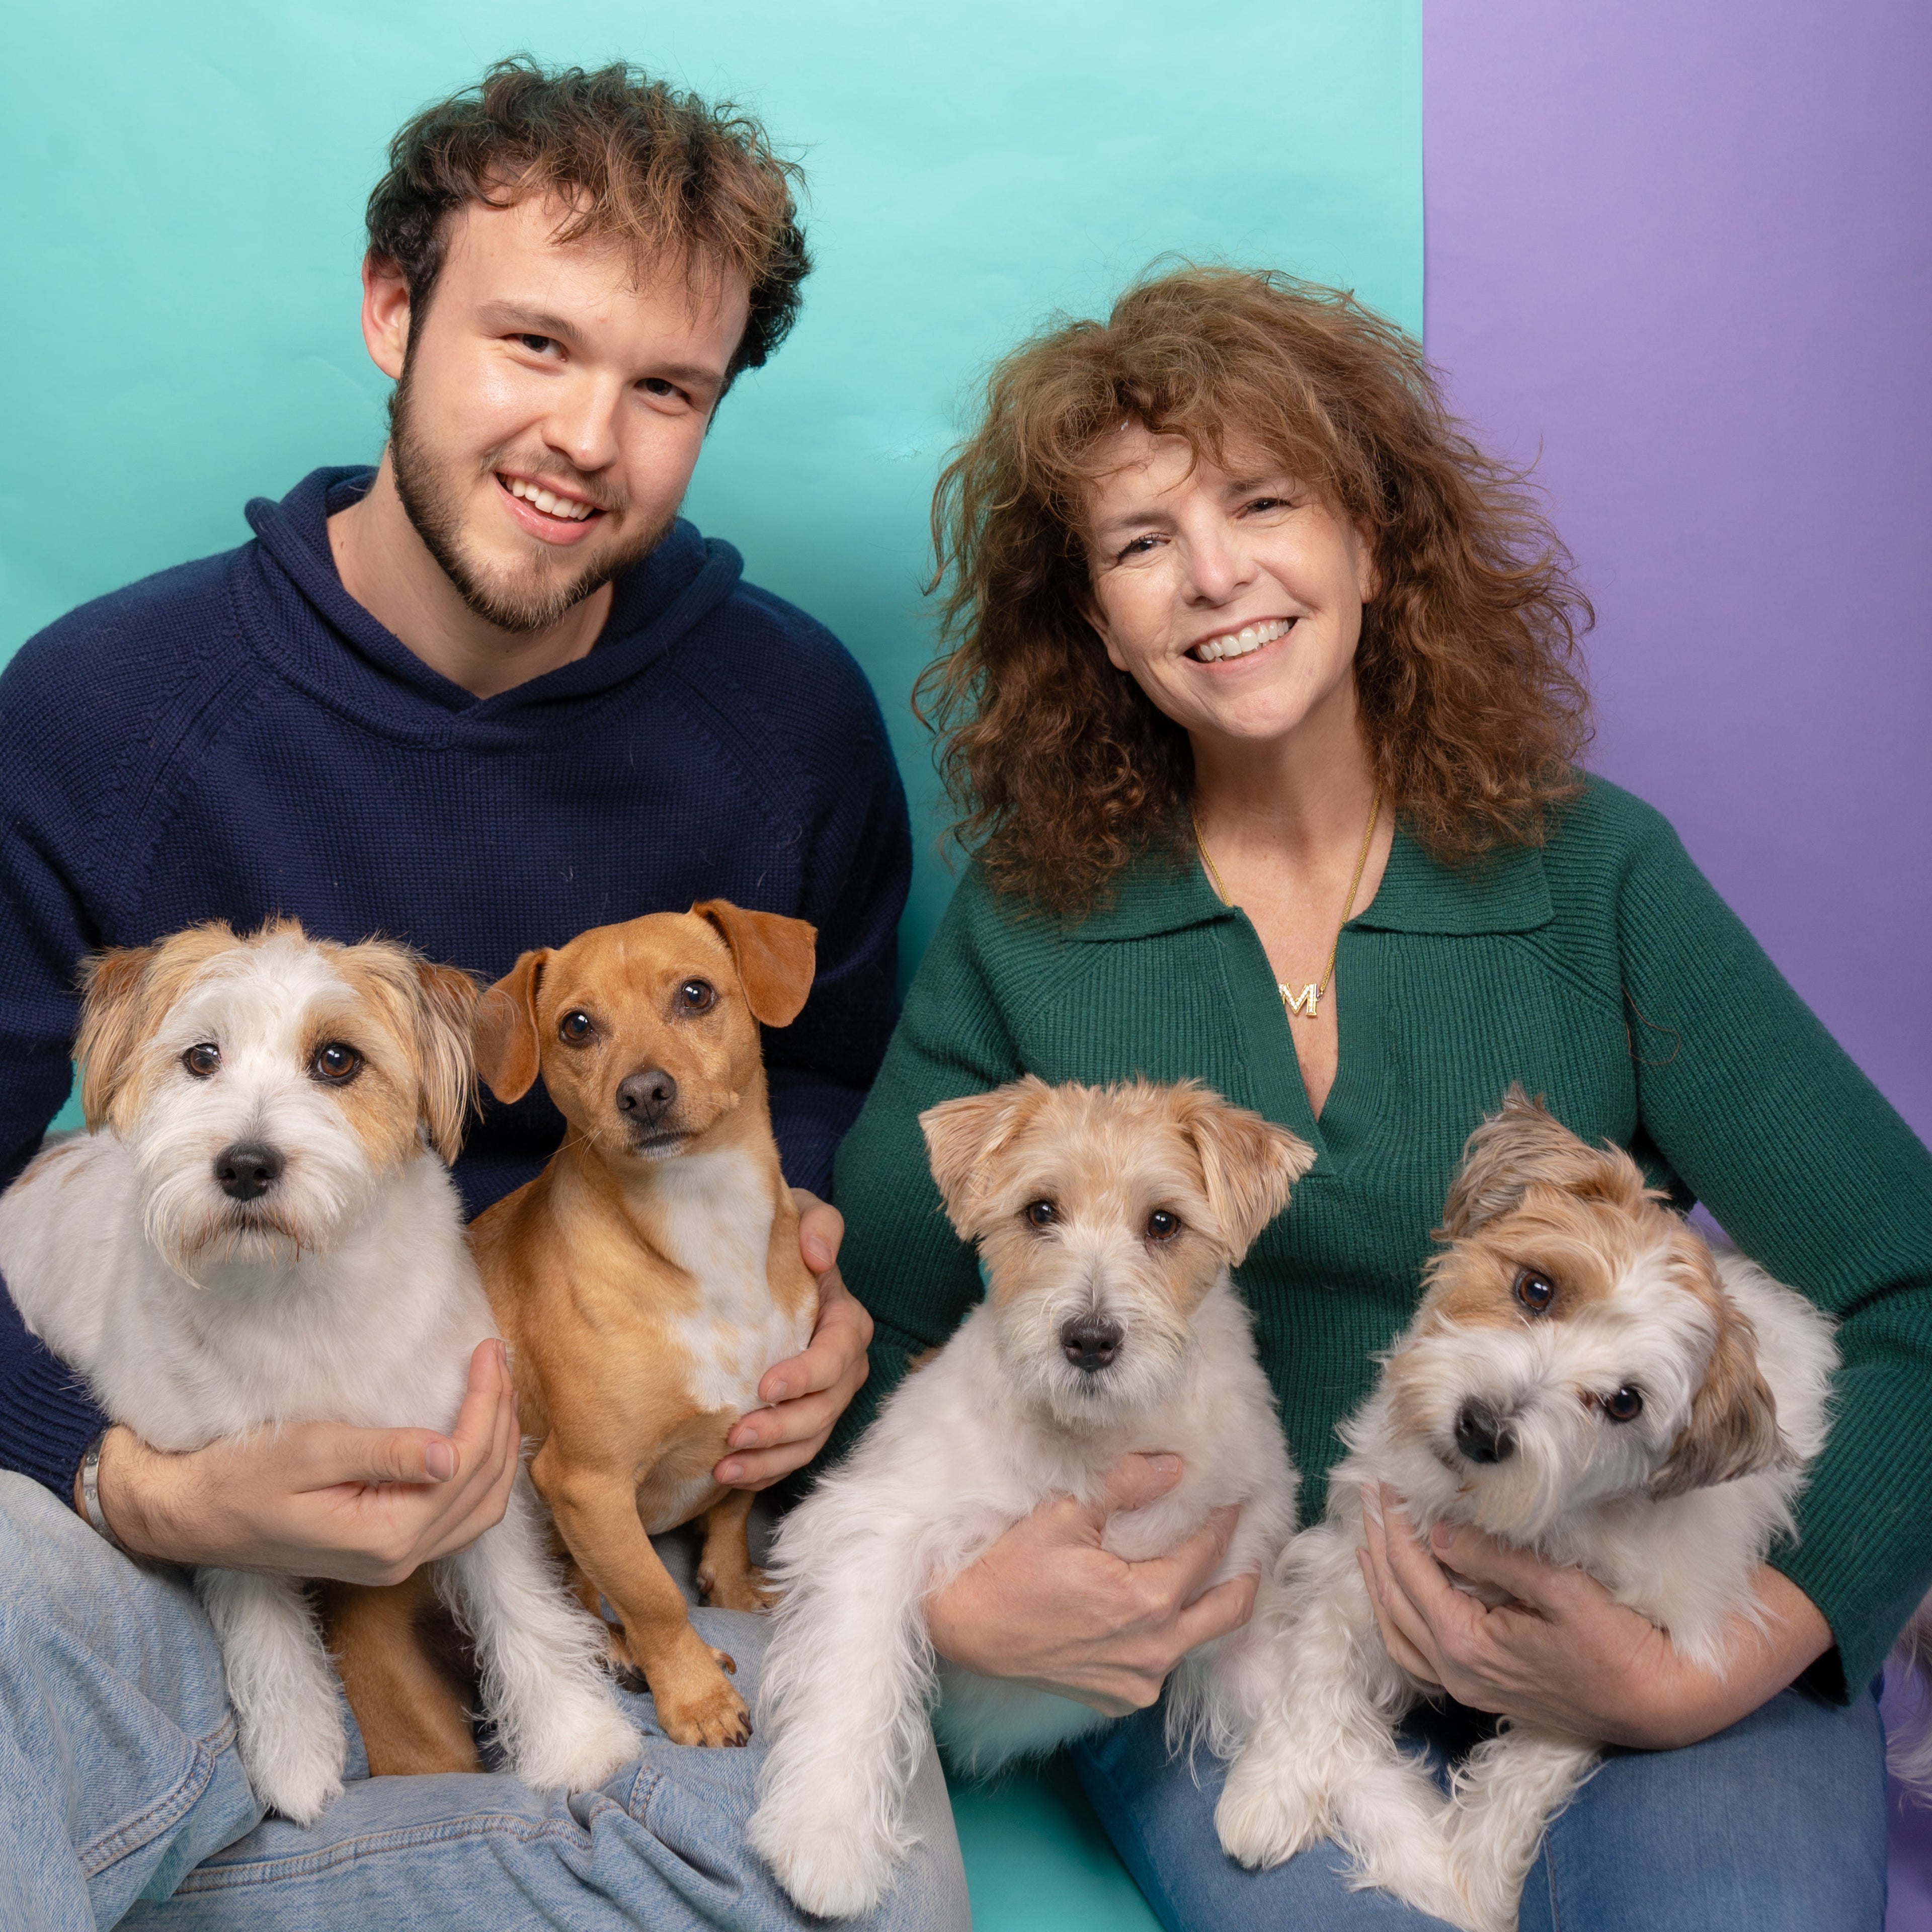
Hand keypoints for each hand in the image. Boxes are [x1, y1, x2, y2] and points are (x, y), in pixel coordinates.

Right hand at [86, 1338, 520, 1583]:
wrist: (191, 1516)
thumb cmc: (241, 1476)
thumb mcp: (309, 1452)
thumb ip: (383, 1456)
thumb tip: (449, 1453)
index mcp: (387, 1538)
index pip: (465, 1463)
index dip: (485, 1401)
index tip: (486, 1349)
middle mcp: (401, 1561)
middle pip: (484, 1485)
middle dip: (500, 1416)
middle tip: (498, 1357)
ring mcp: (396, 1563)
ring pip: (481, 1508)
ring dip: (498, 1447)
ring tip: (498, 1389)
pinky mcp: (386, 1552)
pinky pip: (459, 1519)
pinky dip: (481, 1476)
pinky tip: (478, 1437)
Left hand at [713, 1189, 871, 1489]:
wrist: (762, 1266)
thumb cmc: (780, 1239)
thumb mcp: (800, 1212)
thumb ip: (819, 1223)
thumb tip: (817, 1255)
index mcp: (845, 1321)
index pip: (837, 1354)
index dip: (806, 1374)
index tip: (765, 1385)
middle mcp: (843, 1366)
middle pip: (825, 1409)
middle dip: (782, 1428)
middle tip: (735, 1435)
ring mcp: (825, 1398)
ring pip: (810, 1441)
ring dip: (770, 1460)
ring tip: (724, 1469)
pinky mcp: (802, 1421)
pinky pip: (792, 1457)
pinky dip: (765, 1472)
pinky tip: (728, 1477)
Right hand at [926, 1452, 1257, 1715]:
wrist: (965, 1628)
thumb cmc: (1009, 1568)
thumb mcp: (1065, 1513)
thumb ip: (1125, 1486)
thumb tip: (1174, 1465)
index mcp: (1146, 1600)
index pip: (1207, 1553)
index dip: (1226, 1521)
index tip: (1239, 1498)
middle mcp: (1153, 1649)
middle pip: (1229, 1610)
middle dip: (1246, 1574)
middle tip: (1252, 1546)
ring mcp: (1138, 1681)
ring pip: (1196, 1641)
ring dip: (1206, 1607)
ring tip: (1208, 1574)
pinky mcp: (1118, 1698)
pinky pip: (1161, 1666)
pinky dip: (1169, 1637)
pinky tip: (1156, 1613)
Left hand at [1358, 1484, 1832, 1749]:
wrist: (1662, 1704)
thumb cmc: (1620, 1644)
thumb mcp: (1562, 1590)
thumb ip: (1495, 1559)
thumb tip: (1439, 1530)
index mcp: (1466, 1644)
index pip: (1410, 1573)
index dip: (1393, 1525)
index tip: (1384, 1484)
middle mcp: (1456, 1671)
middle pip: (1393, 1600)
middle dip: (1377, 1545)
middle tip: (1369, 1496)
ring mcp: (1468, 1686)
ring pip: (1397, 1633)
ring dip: (1379, 1582)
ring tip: (1370, 1538)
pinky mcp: (1484, 1690)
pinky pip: (1418, 1655)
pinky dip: (1397, 1619)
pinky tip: (1399, 1593)